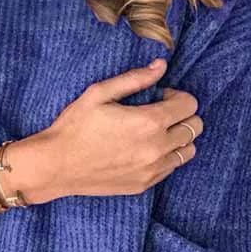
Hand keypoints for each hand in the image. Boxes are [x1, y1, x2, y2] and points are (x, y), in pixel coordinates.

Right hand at [42, 59, 203, 199]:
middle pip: (194, 128)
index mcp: (148, 122)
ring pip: (188, 151)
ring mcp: (152, 170)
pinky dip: (166, 156)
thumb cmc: (74, 127)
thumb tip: (161, 66)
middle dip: (181, 115)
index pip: (189, 105)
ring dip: (178, 138)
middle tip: (158, 113)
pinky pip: (171, 168)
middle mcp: (157, 148)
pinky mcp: (144, 184)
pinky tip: (144, 150)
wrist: (56, 166)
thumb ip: (134, 79)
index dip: (176, 96)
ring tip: (154, 133)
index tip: (159, 96)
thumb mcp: (99, 94)